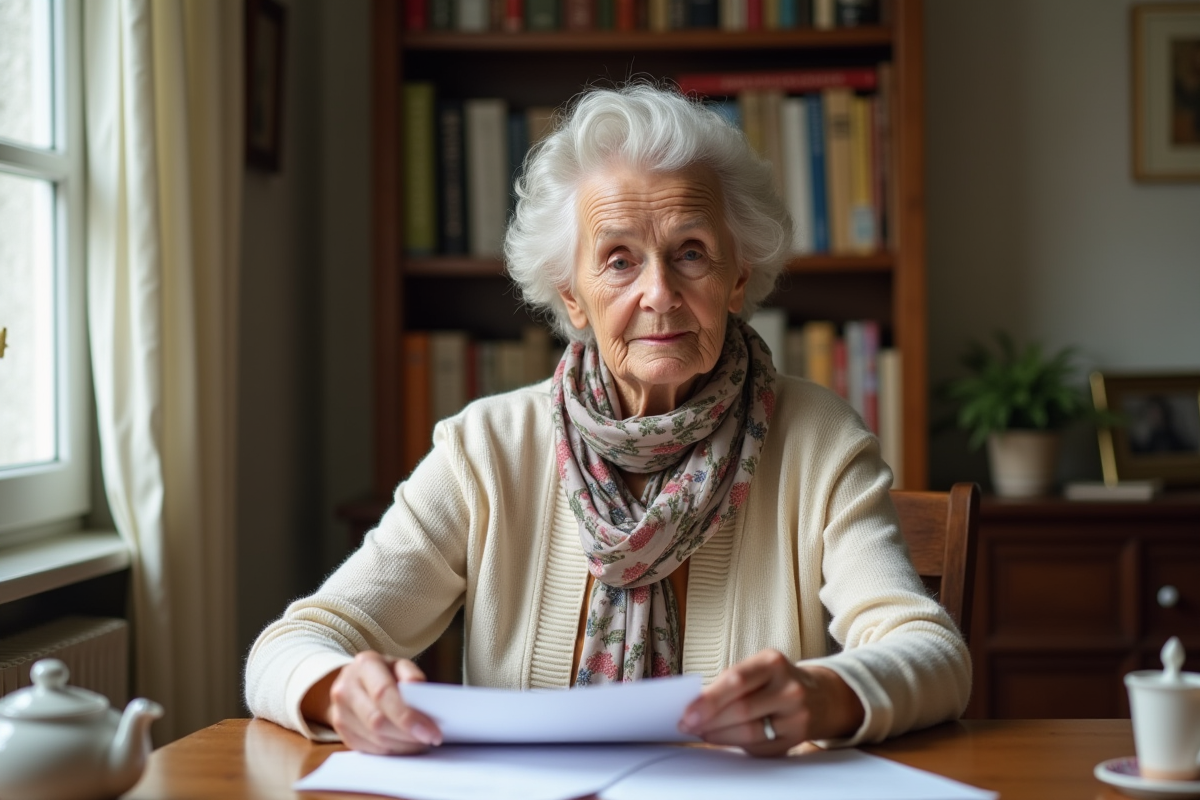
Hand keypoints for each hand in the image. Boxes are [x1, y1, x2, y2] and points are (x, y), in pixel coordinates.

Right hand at [310, 651, 442, 754]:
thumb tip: (418, 687)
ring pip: (373, 738)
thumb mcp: (399, 665)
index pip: (384, 693)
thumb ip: (411, 674)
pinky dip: (391, 750)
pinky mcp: (340, 731)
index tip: (430, 731)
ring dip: (402, 745)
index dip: (407, 716)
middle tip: (430, 739)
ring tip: (421, 742)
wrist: (354, 681)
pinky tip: (405, 745)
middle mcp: (346, 688)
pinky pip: (368, 748)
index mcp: (364, 665)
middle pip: (377, 720)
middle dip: (408, 734)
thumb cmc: (384, 674)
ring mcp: (339, 711)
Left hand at [677, 650, 864, 756]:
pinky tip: (725, 738)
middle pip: (741, 710)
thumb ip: (730, 682)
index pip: (736, 680)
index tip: (686, 712)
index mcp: (773, 662)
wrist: (821, 696)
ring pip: (749, 733)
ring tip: (703, 732)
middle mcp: (789, 688)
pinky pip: (759, 747)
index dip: (708, 699)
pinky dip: (736, 744)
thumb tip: (694, 704)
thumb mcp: (758, 668)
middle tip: (687, 725)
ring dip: (718, 735)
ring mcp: (796, 716)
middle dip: (708, 721)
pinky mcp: (796, 738)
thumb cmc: (777, 680)